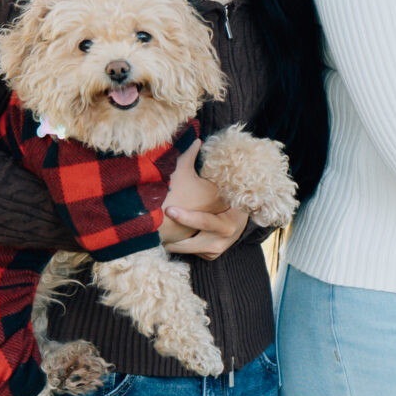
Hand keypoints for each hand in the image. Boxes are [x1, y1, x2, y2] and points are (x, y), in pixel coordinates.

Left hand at [159, 141, 249, 259]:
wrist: (242, 219)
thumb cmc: (228, 199)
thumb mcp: (222, 187)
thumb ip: (206, 168)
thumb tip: (197, 138)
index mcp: (227, 222)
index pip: (204, 222)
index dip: (186, 217)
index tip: (169, 210)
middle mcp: (223, 240)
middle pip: (190, 244)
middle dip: (171, 238)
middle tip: (152, 233)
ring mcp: (217, 250)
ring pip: (186, 250)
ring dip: (171, 243)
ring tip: (154, 236)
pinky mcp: (211, 256)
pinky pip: (190, 253)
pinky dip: (179, 246)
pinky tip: (169, 238)